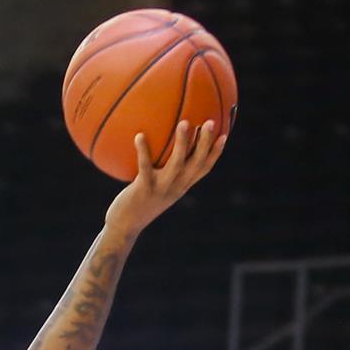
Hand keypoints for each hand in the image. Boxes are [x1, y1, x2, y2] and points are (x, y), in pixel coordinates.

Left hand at [106, 119, 227, 240]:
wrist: (124, 227)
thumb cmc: (138, 204)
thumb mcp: (156, 189)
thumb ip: (164, 172)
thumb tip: (163, 149)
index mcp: (181, 186)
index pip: (204, 169)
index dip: (215, 153)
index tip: (224, 134)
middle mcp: (175, 187)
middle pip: (196, 163)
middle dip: (205, 143)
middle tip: (209, 122)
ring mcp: (161, 188)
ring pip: (177, 164)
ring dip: (182, 143)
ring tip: (184, 123)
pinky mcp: (143, 189)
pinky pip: (145, 166)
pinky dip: (143, 151)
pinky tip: (139, 135)